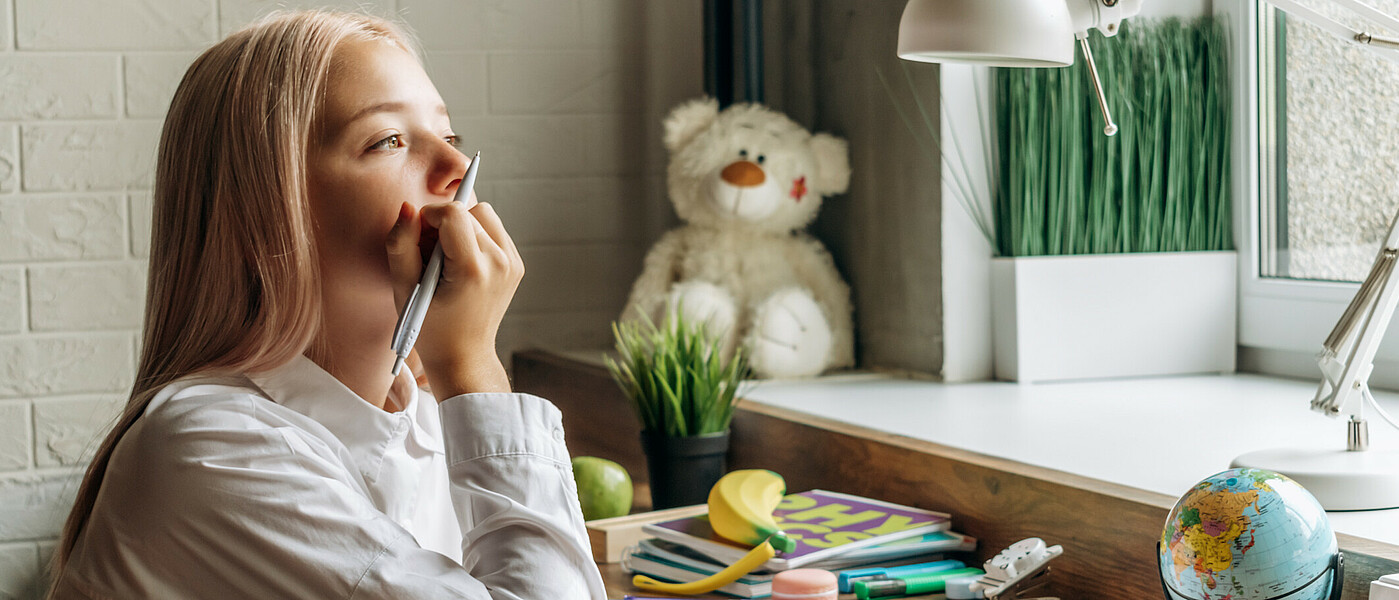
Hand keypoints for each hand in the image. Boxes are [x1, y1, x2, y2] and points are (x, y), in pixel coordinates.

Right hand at [386, 195, 521, 397]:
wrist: (463, 356)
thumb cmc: (428, 326)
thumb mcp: (404, 288)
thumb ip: (401, 244)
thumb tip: (408, 208)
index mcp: (473, 270)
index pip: (454, 213)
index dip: (429, 218)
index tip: (419, 239)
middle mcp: (500, 263)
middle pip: (469, 211)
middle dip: (444, 224)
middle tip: (430, 255)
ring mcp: (513, 263)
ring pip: (484, 214)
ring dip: (461, 226)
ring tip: (447, 258)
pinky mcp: (517, 264)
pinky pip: (494, 229)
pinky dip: (475, 236)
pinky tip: (462, 262)